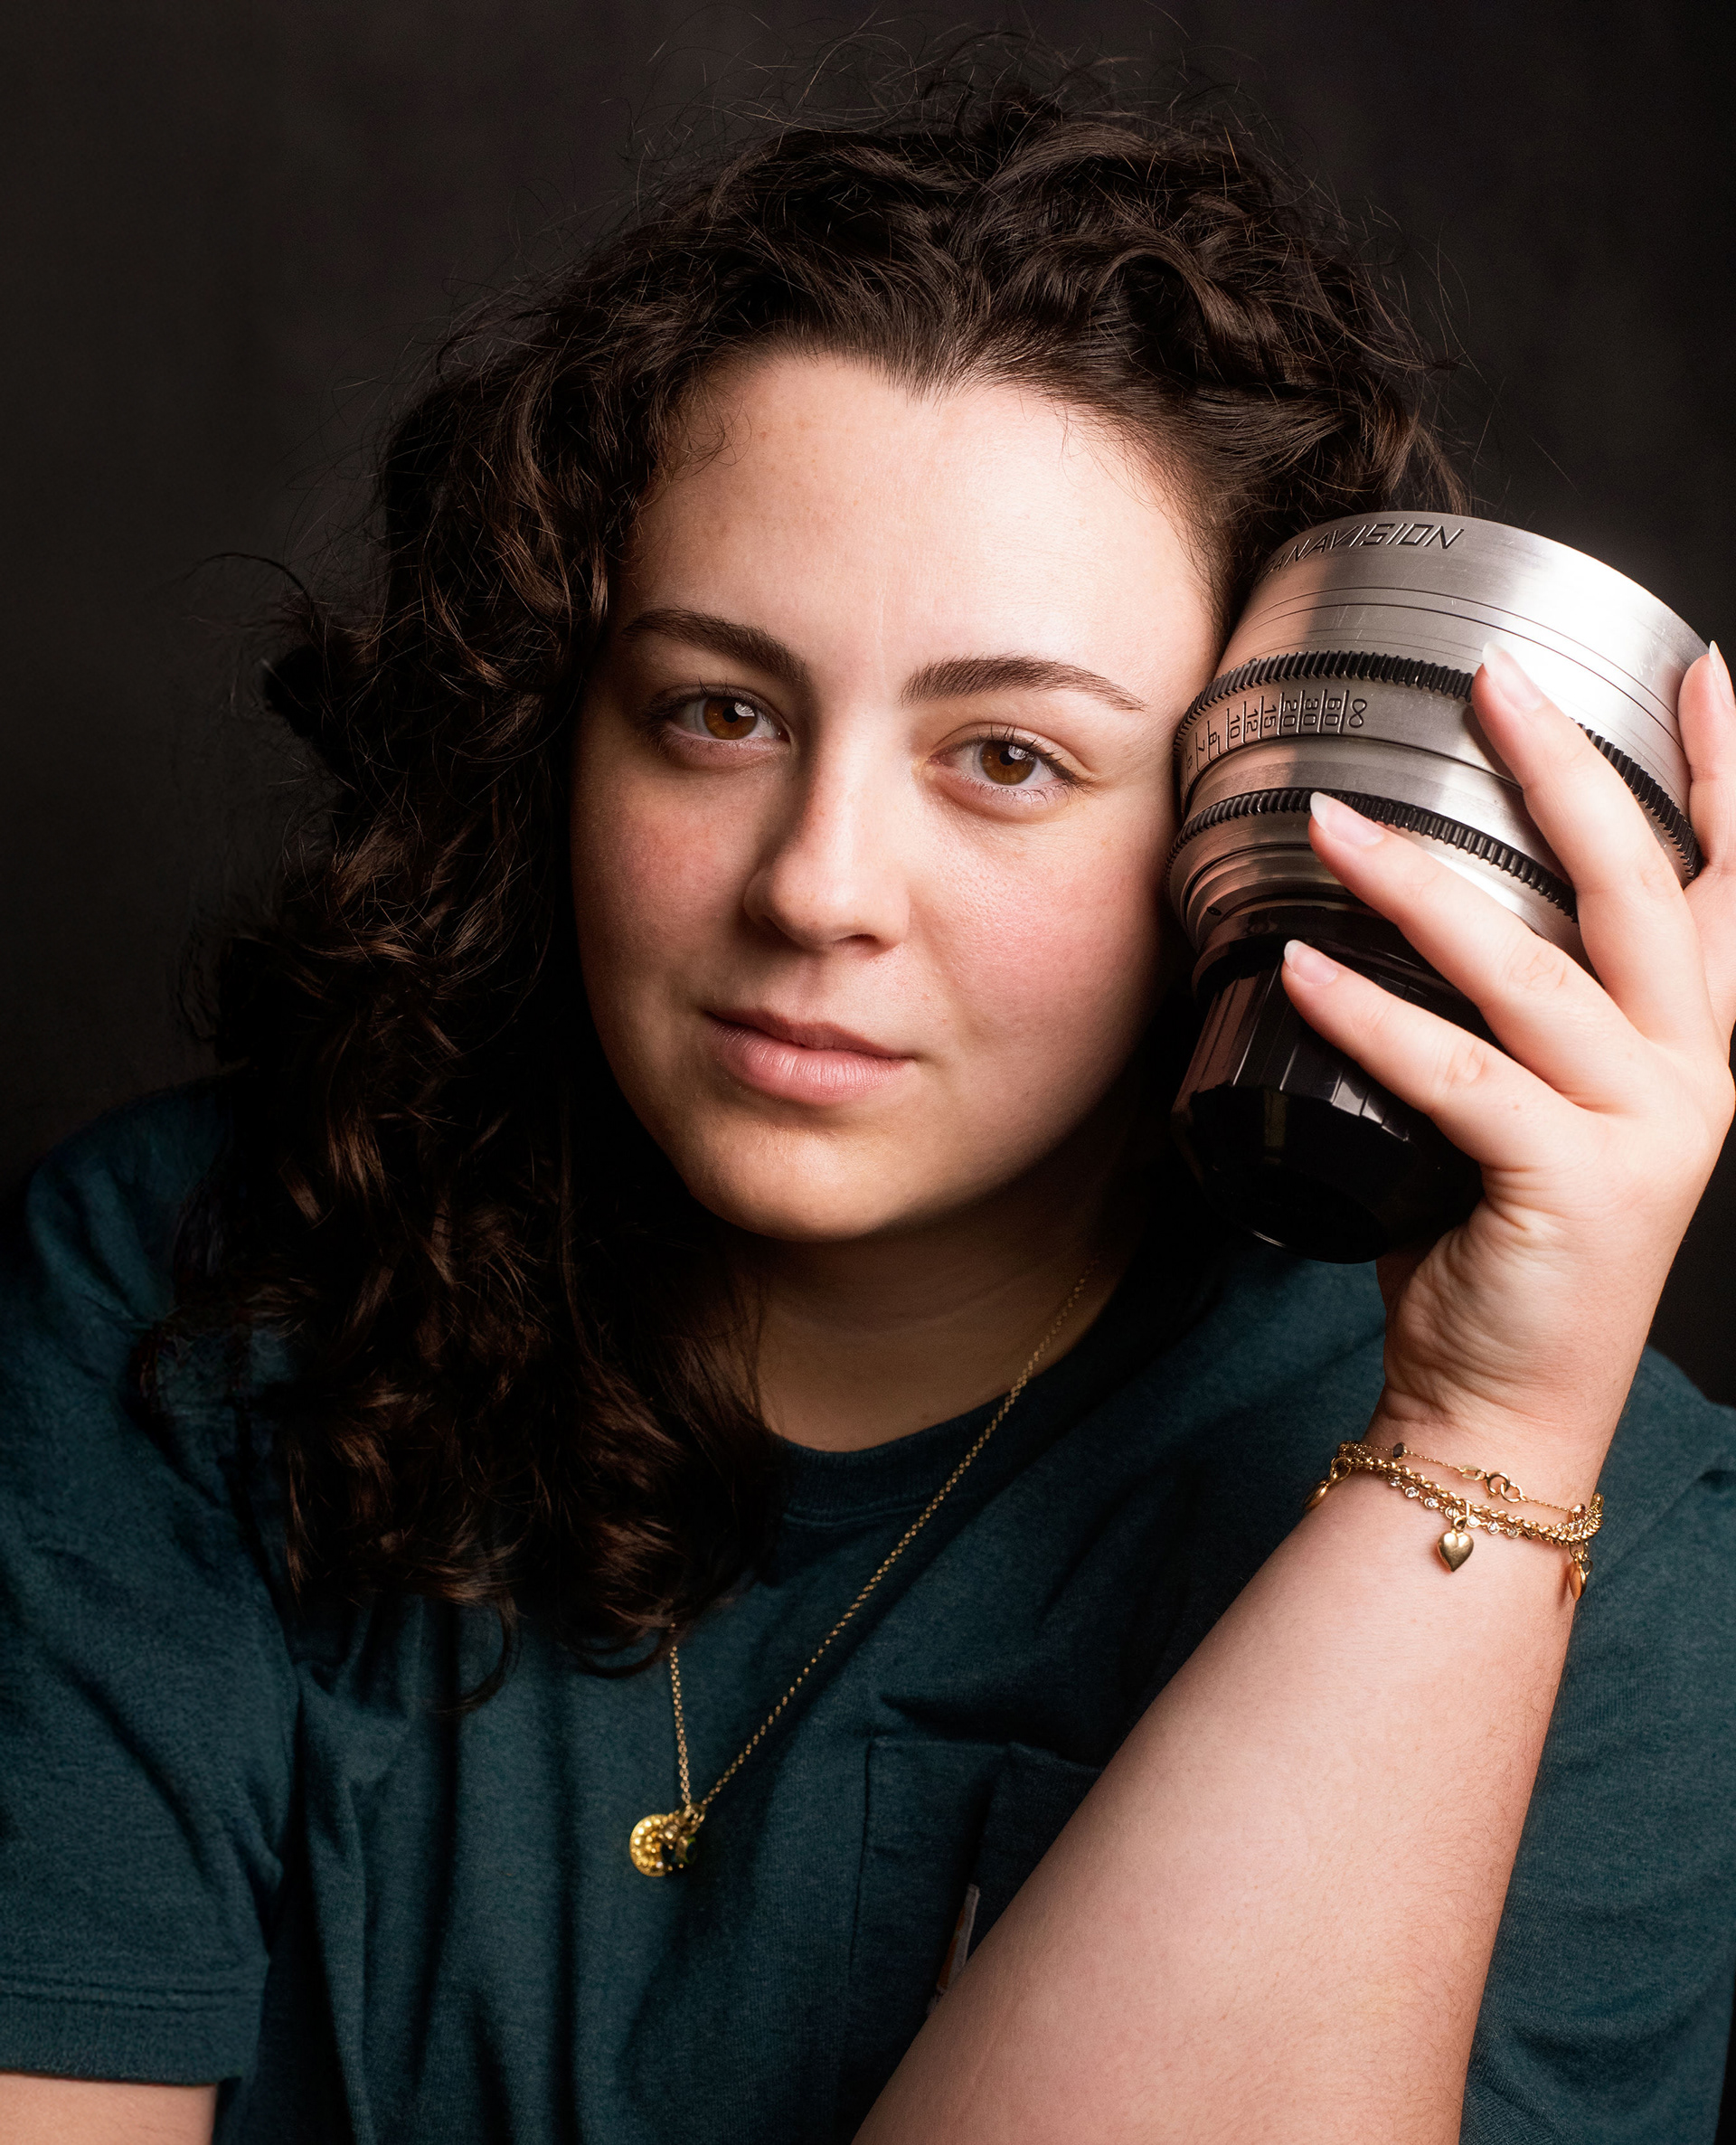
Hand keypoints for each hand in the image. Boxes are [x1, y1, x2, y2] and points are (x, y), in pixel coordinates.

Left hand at [1280, 641, 1735, 1479]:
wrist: (1505, 1404)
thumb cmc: (1501, 1251)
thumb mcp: (1527, 1116)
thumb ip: (1511, 1026)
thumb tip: (1405, 914)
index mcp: (1687, 1050)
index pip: (1719, 888)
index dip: (1722, 776)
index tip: (1699, 673)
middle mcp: (1688, 1077)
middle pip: (1633, 890)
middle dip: (1566, 771)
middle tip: (1495, 679)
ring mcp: (1644, 1132)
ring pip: (1530, 973)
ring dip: (1419, 886)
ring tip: (1333, 821)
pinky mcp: (1575, 1185)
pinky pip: (1456, 1075)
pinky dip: (1370, 1018)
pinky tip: (1299, 972)